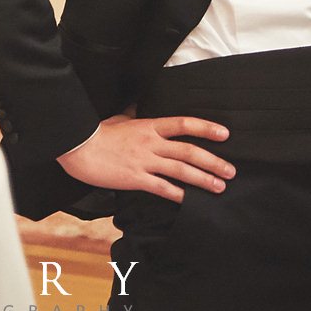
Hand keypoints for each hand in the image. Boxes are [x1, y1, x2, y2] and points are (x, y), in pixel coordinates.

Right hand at [56, 114, 232, 202]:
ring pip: (181, 170)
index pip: (184, 124)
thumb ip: (135, 116)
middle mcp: (152, 143)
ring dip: (203, 179)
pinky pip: (163, 188)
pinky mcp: (136, 178)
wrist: (79, 147)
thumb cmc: (98, 132)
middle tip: (230, 171)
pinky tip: (190, 201)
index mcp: (149, 125)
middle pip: (189, 151)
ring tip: (219, 187)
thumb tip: (140, 110)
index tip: (225, 134)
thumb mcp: (121, 118)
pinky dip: (179, 195)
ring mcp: (145, 161)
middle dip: (213, 162)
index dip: (206, 128)